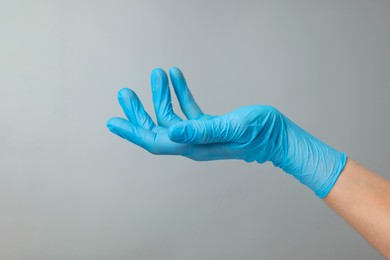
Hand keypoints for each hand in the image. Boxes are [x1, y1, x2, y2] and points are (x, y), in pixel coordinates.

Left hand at [107, 67, 345, 197]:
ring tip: (156, 73)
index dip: (133, 131)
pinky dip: (181, 93)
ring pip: (172, 117)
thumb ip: (200, 130)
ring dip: (161, 96)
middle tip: (124, 93)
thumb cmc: (259, 133)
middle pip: (157, 129)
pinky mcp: (210, 125)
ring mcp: (200, 134)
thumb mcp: (230, 127)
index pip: (155, 141)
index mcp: (193, 146)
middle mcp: (192, 142)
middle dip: (139, 112)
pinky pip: (189, 109)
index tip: (113, 121)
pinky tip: (176, 76)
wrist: (278, 137)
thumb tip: (169, 132)